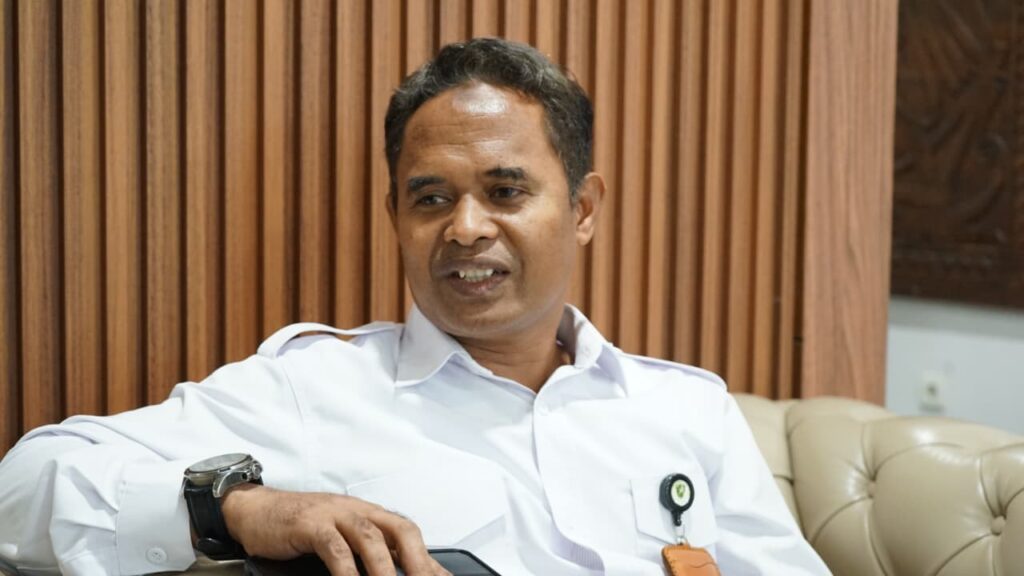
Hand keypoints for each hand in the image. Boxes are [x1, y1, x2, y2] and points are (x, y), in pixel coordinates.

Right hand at [221, 484, 451, 575]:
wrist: (255, 509)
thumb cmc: (298, 527)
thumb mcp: (338, 540)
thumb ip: (367, 556)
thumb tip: (394, 571)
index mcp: (369, 515)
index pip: (409, 536)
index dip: (430, 560)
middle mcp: (357, 511)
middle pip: (400, 530)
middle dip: (418, 561)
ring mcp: (334, 514)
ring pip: (370, 537)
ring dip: (385, 568)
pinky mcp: (310, 523)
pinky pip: (334, 546)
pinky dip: (347, 569)